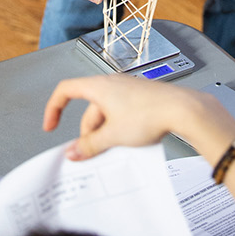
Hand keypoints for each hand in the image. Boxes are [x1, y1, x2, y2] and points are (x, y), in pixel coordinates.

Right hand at [43, 74, 234, 160]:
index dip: (54, 108)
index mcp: (99, 86)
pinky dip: (119, 128)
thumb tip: (73, 151)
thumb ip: (89, 145)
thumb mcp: (112, 135)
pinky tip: (129, 141)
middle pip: (89, 108)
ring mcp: (128, 91)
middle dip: (87, 132)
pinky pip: (121, 113)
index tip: (51, 125)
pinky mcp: (141, 98)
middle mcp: (112, 84)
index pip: (66, 90)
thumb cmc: (150, 113)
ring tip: (114, 147)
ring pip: (106, 113)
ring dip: (105, 132)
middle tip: (91, 152)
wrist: (182, 109)